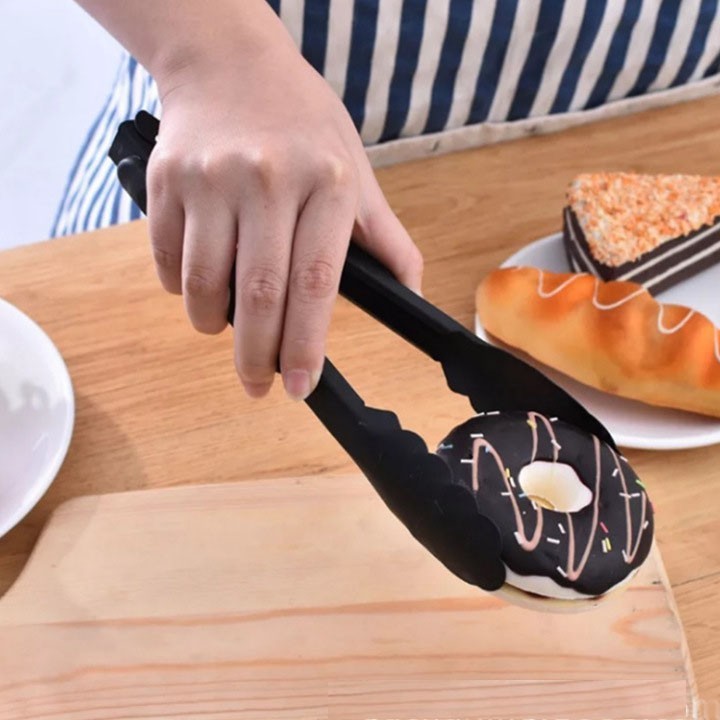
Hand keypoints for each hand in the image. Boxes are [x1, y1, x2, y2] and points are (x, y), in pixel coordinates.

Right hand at [145, 11, 422, 400]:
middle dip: (255, 357)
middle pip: (257, 296)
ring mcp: (211, 178)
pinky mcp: (167, 180)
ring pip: (203, 285)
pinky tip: (200, 284)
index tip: (301, 386)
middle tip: (258, 385)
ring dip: (213, 324)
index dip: (306, 345)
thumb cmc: (301, 123)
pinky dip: (181, 288)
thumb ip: (384, 238)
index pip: (315, 284)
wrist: (228, 62)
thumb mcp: (356, 171)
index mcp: (326, 183)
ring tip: (228, 327)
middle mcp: (267, 180)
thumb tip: (410, 295)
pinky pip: (166, 260)